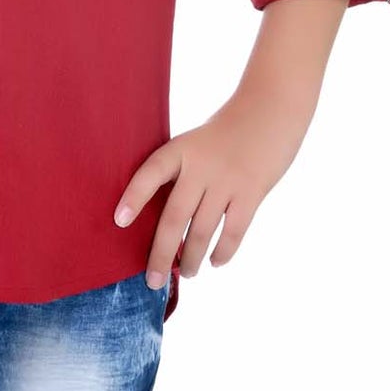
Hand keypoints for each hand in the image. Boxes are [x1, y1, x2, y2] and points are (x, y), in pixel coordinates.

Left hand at [112, 90, 314, 282]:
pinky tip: (216, 263)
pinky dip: (223, 252)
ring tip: (188, 273)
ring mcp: (227, 181)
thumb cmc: (228, 130)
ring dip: (192, 258)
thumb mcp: (197, 142)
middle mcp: (201, 166)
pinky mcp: (252, 193)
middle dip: (162, 253)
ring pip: (202, 231)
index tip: (118, 222)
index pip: (150, 174)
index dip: (134, 198)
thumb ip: (183, 172)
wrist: (271, 110)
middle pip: (174, 217)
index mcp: (182, 148)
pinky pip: (233, 232)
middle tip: (153, 281)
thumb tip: (169, 219)